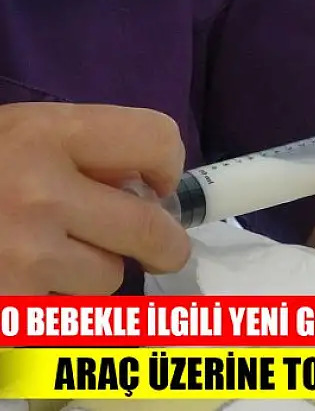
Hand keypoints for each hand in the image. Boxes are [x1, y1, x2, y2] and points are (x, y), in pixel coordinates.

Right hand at [0, 103, 189, 294]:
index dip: (166, 165)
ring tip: (46, 257)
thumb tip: (152, 186)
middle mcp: (40, 192)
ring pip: (109, 277)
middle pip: (151, 228)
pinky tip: (22, 280)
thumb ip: (86, 150)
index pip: (158, 138)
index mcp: (46, 134)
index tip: (155, 185)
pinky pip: (72, 314)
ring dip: (93, 273)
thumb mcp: (21, 134)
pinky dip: (56, 304)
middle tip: (154, 248)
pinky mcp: (15, 308)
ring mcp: (26, 255)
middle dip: (163, 244)